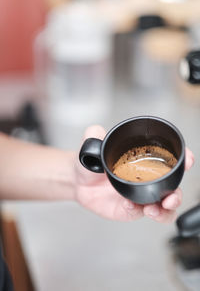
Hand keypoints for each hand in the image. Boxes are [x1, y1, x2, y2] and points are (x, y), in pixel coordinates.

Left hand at [75, 125, 193, 222]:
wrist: (78, 181)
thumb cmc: (91, 162)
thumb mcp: (92, 146)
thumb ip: (93, 135)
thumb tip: (96, 131)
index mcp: (144, 161)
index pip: (170, 161)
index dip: (183, 160)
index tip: (187, 160)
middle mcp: (146, 180)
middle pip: (171, 189)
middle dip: (177, 195)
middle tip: (170, 197)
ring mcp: (139, 196)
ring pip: (162, 208)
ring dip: (164, 211)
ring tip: (154, 209)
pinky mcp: (128, 209)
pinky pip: (138, 213)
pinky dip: (137, 211)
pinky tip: (130, 206)